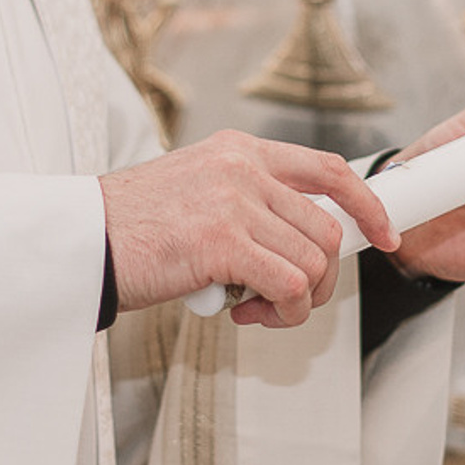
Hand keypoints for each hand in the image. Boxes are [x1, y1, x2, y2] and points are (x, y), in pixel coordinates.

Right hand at [100, 131, 399, 327]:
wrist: (80, 241)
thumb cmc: (129, 230)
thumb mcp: (196, 193)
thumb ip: (247, 205)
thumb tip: (296, 244)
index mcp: (238, 150)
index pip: (326, 169)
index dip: (365, 204)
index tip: (384, 233)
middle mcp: (242, 168)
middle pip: (325, 228)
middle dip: (321, 277)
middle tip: (286, 299)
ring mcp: (235, 202)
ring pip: (313, 261)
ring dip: (297, 301)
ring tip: (257, 309)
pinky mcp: (223, 241)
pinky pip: (290, 285)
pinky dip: (282, 311)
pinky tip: (248, 313)